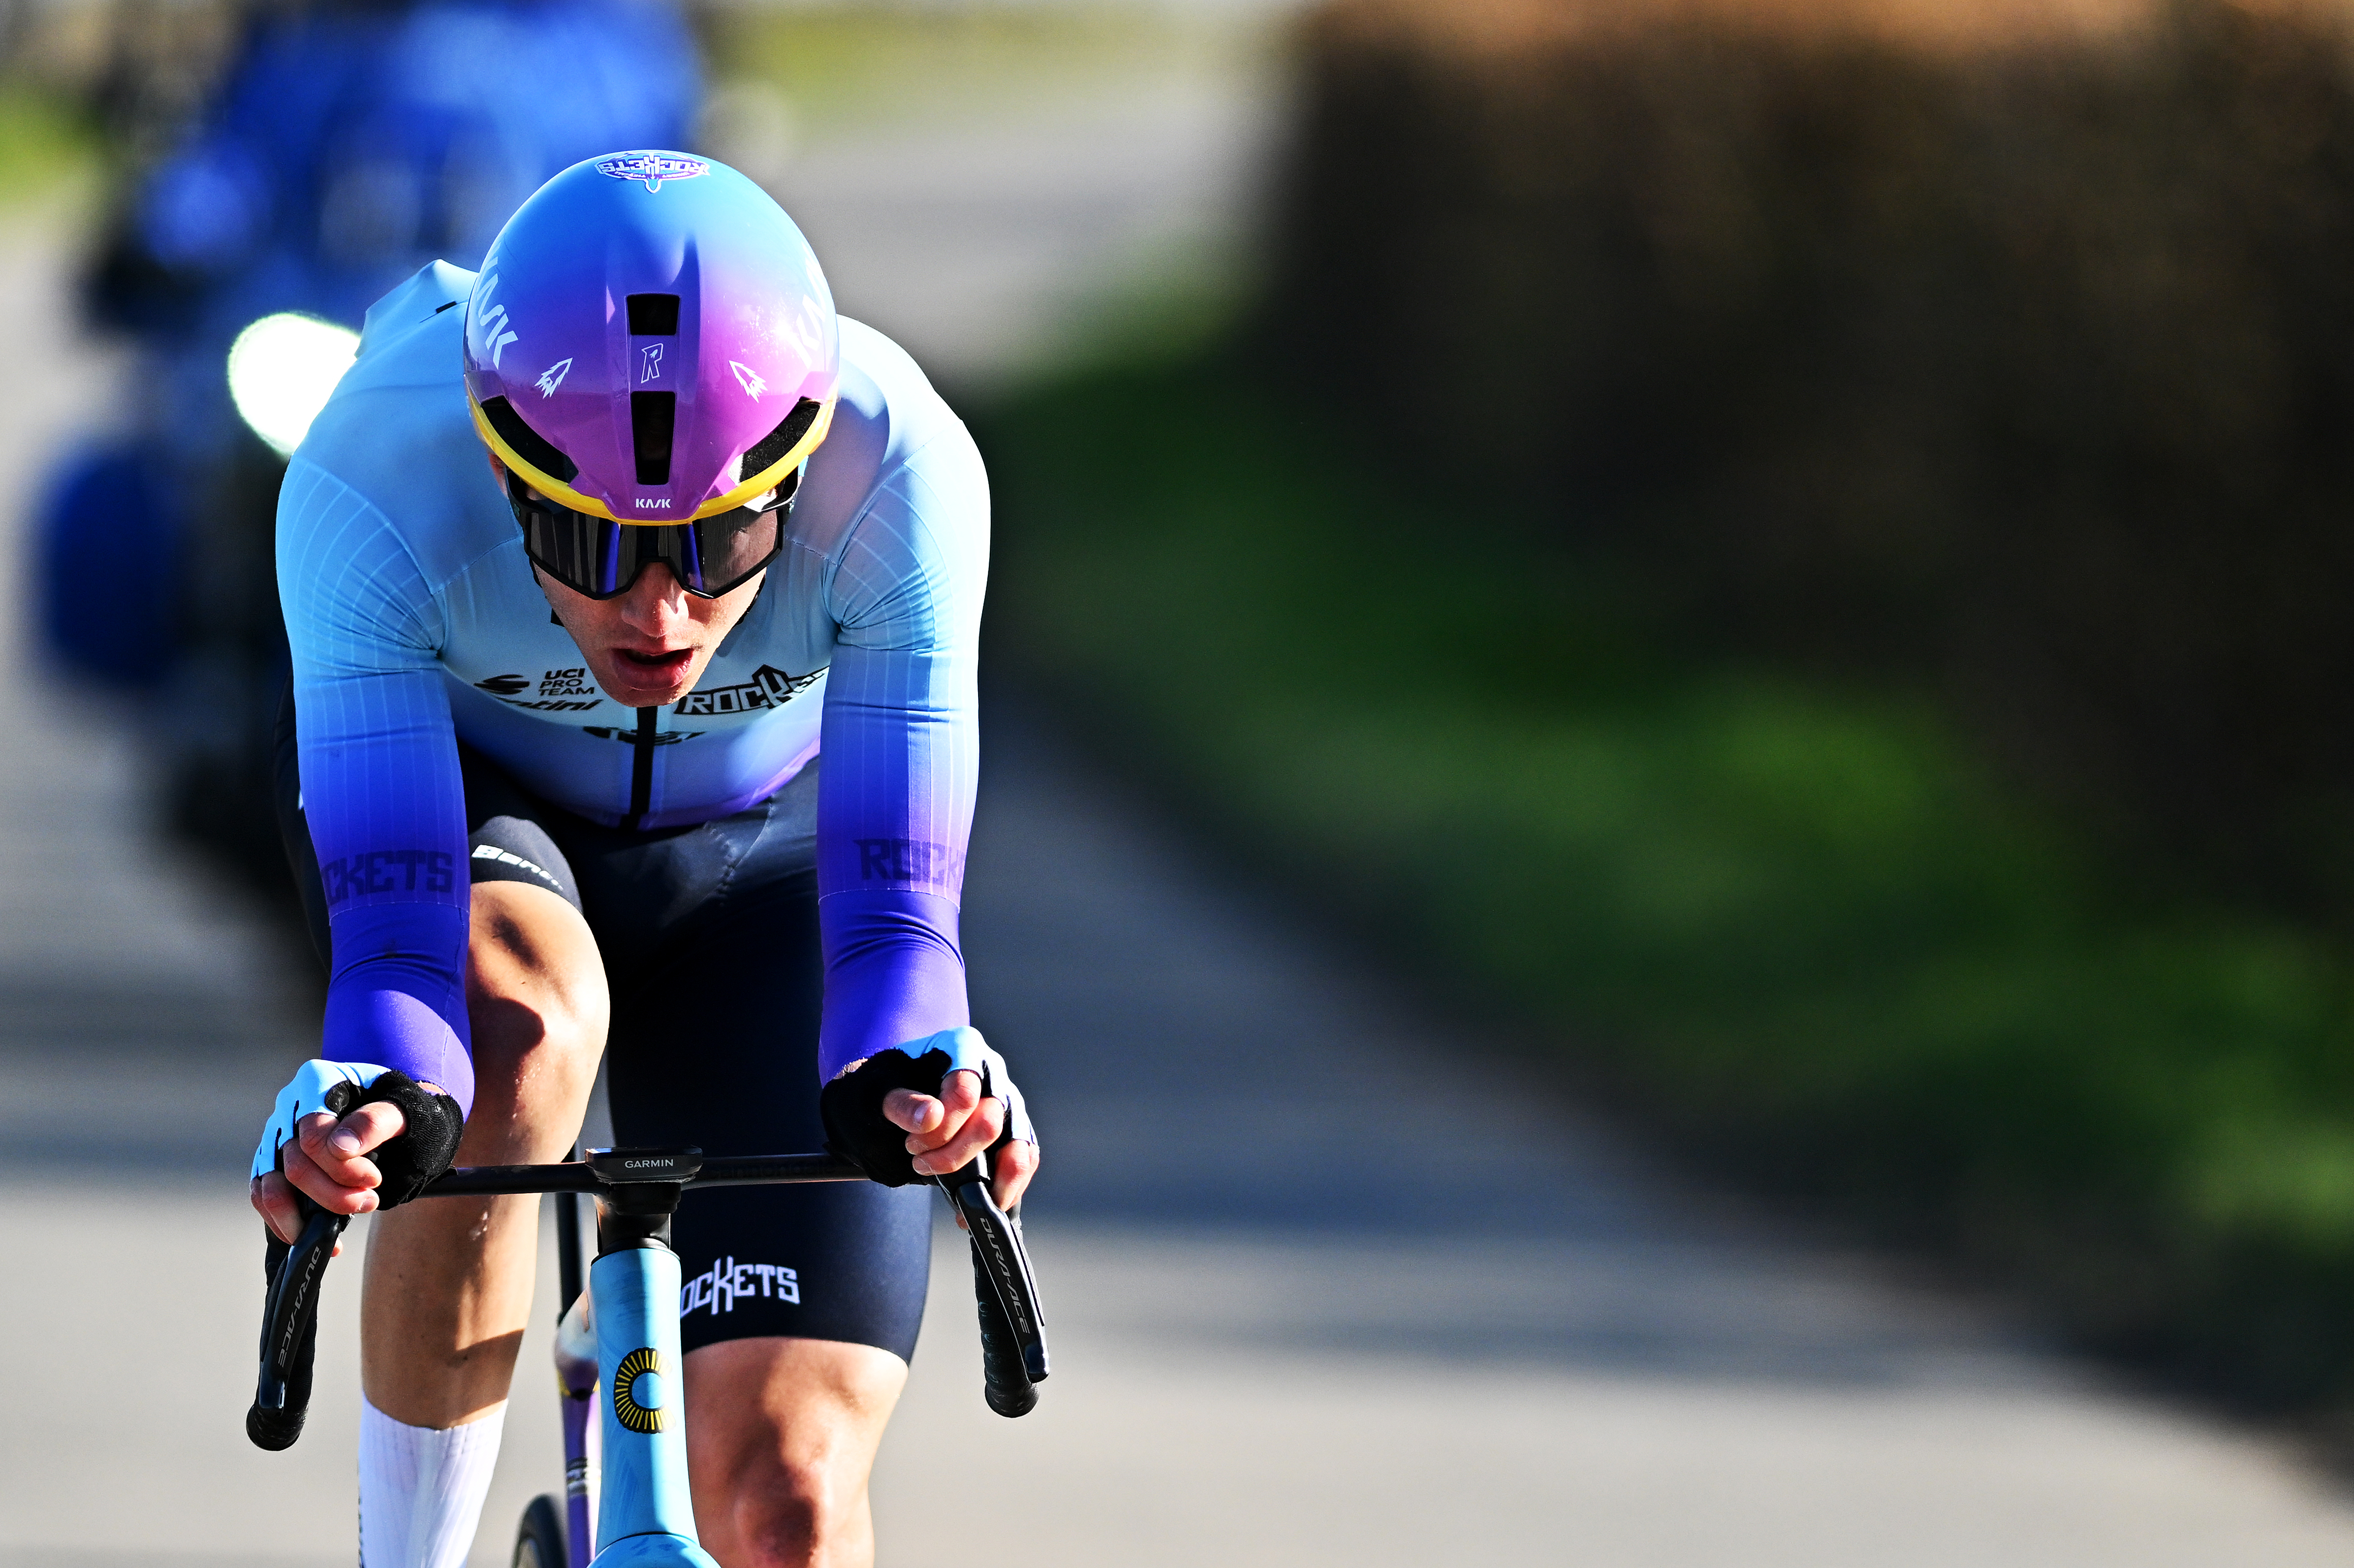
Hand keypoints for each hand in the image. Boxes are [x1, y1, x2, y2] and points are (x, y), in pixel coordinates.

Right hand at [249, 1096, 411, 1246]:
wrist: (402, 1117)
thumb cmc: (404, 1110)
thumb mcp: (405, 1108)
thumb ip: (374, 1121)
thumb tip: (341, 1147)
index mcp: (318, 1083)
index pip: (313, 1136)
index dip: (342, 1167)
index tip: (373, 1180)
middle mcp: (289, 1109)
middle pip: (295, 1165)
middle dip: (332, 1194)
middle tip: (369, 1202)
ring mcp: (277, 1138)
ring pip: (271, 1188)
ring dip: (304, 1217)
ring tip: (343, 1224)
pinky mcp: (273, 1165)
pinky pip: (264, 1198)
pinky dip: (287, 1225)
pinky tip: (321, 1237)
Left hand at [884, 1070, 1038, 1212]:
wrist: (893, 1099)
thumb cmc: (887, 1088)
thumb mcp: (878, 1089)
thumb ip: (902, 1102)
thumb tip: (932, 1116)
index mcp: (964, 1049)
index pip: (965, 1090)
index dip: (941, 1127)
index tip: (912, 1144)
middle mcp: (994, 1076)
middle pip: (991, 1122)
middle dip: (953, 1154)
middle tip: (919, 1162)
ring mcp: (1008, 1106)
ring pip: (1019, 1148)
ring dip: (988, 1181)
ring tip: (960, 1202)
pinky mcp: (1014, 1136)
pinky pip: (1024, 1164)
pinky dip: (1005, 1193)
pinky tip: (971, 1211)